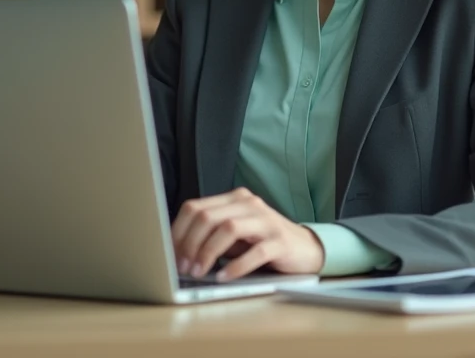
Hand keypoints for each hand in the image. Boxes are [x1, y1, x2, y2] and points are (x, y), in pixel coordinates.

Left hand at [171, 187, 325, 281]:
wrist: (305, 248)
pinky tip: (224, 277)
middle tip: (182, 267)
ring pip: (228, 228)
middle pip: (208, 216)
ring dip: (207, 252)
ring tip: (199, 272)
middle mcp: (249, 204)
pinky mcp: (280, 240)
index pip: (195, 207)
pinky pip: (255, 251)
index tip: (169, 254)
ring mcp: (266, 220)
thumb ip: (211, 235)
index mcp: (234, 198)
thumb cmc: (263, 243)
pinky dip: (236, 266)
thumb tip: (177, 252)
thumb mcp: (234, 235)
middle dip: (189, 243)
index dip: (177, 231)